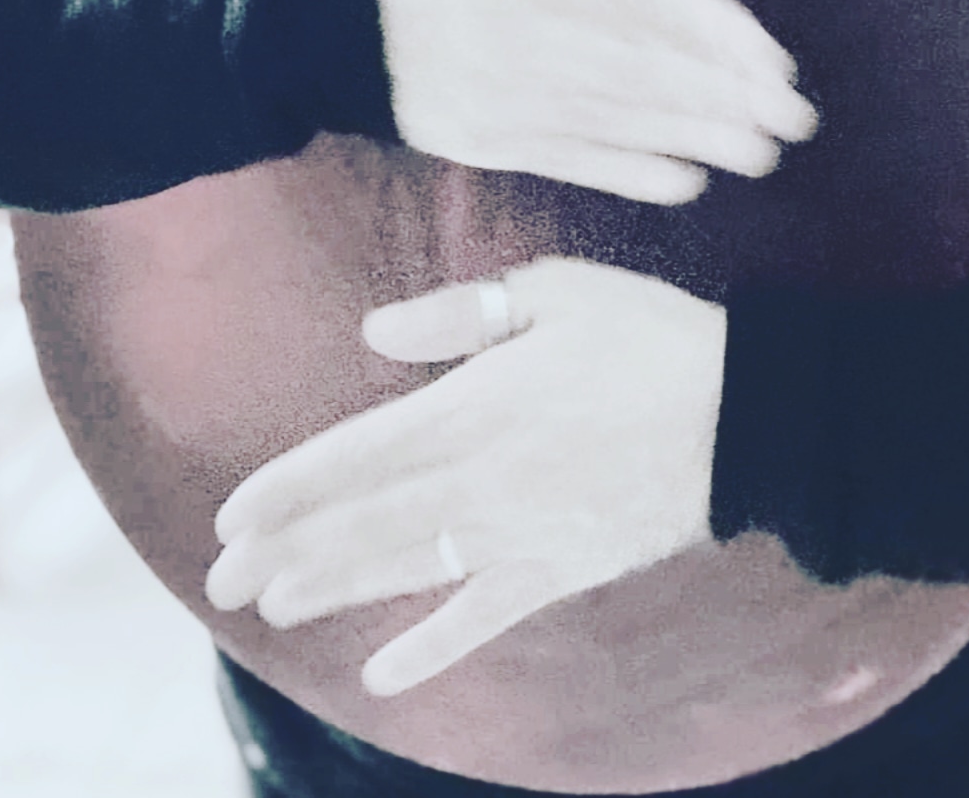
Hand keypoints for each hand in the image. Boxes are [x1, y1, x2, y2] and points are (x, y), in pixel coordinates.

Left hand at [205, 256, 725, 695]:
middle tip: (222, 578)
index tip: (231, 514)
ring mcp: (520, 535)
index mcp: (474, 406)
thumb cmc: (650, 336)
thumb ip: (460, 313)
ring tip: (274, 608)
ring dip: (337, 590)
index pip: (357, 454)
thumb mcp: (557, 291)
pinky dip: (433, 649)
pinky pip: (484, 618)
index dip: (288, 488)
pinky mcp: (561, 571)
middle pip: (364, 522)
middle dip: (287, 550)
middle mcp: (483, 480)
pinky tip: (384, 677)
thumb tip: (374, 334)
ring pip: (408, 569)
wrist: (746, 417)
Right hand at [370, 0, 815, 204]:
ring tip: (762, 150)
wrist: (307, 28)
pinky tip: (684, 181)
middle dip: (726, 96)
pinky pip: (571, 160)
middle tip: (795, 116)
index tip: (772, 53)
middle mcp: (524, 41)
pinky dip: (629, 173)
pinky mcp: (488, 142)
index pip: (639, 0)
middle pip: (644, 70)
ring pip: (618, 121)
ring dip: (696, 137)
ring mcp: (507, 100)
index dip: (711, 30)